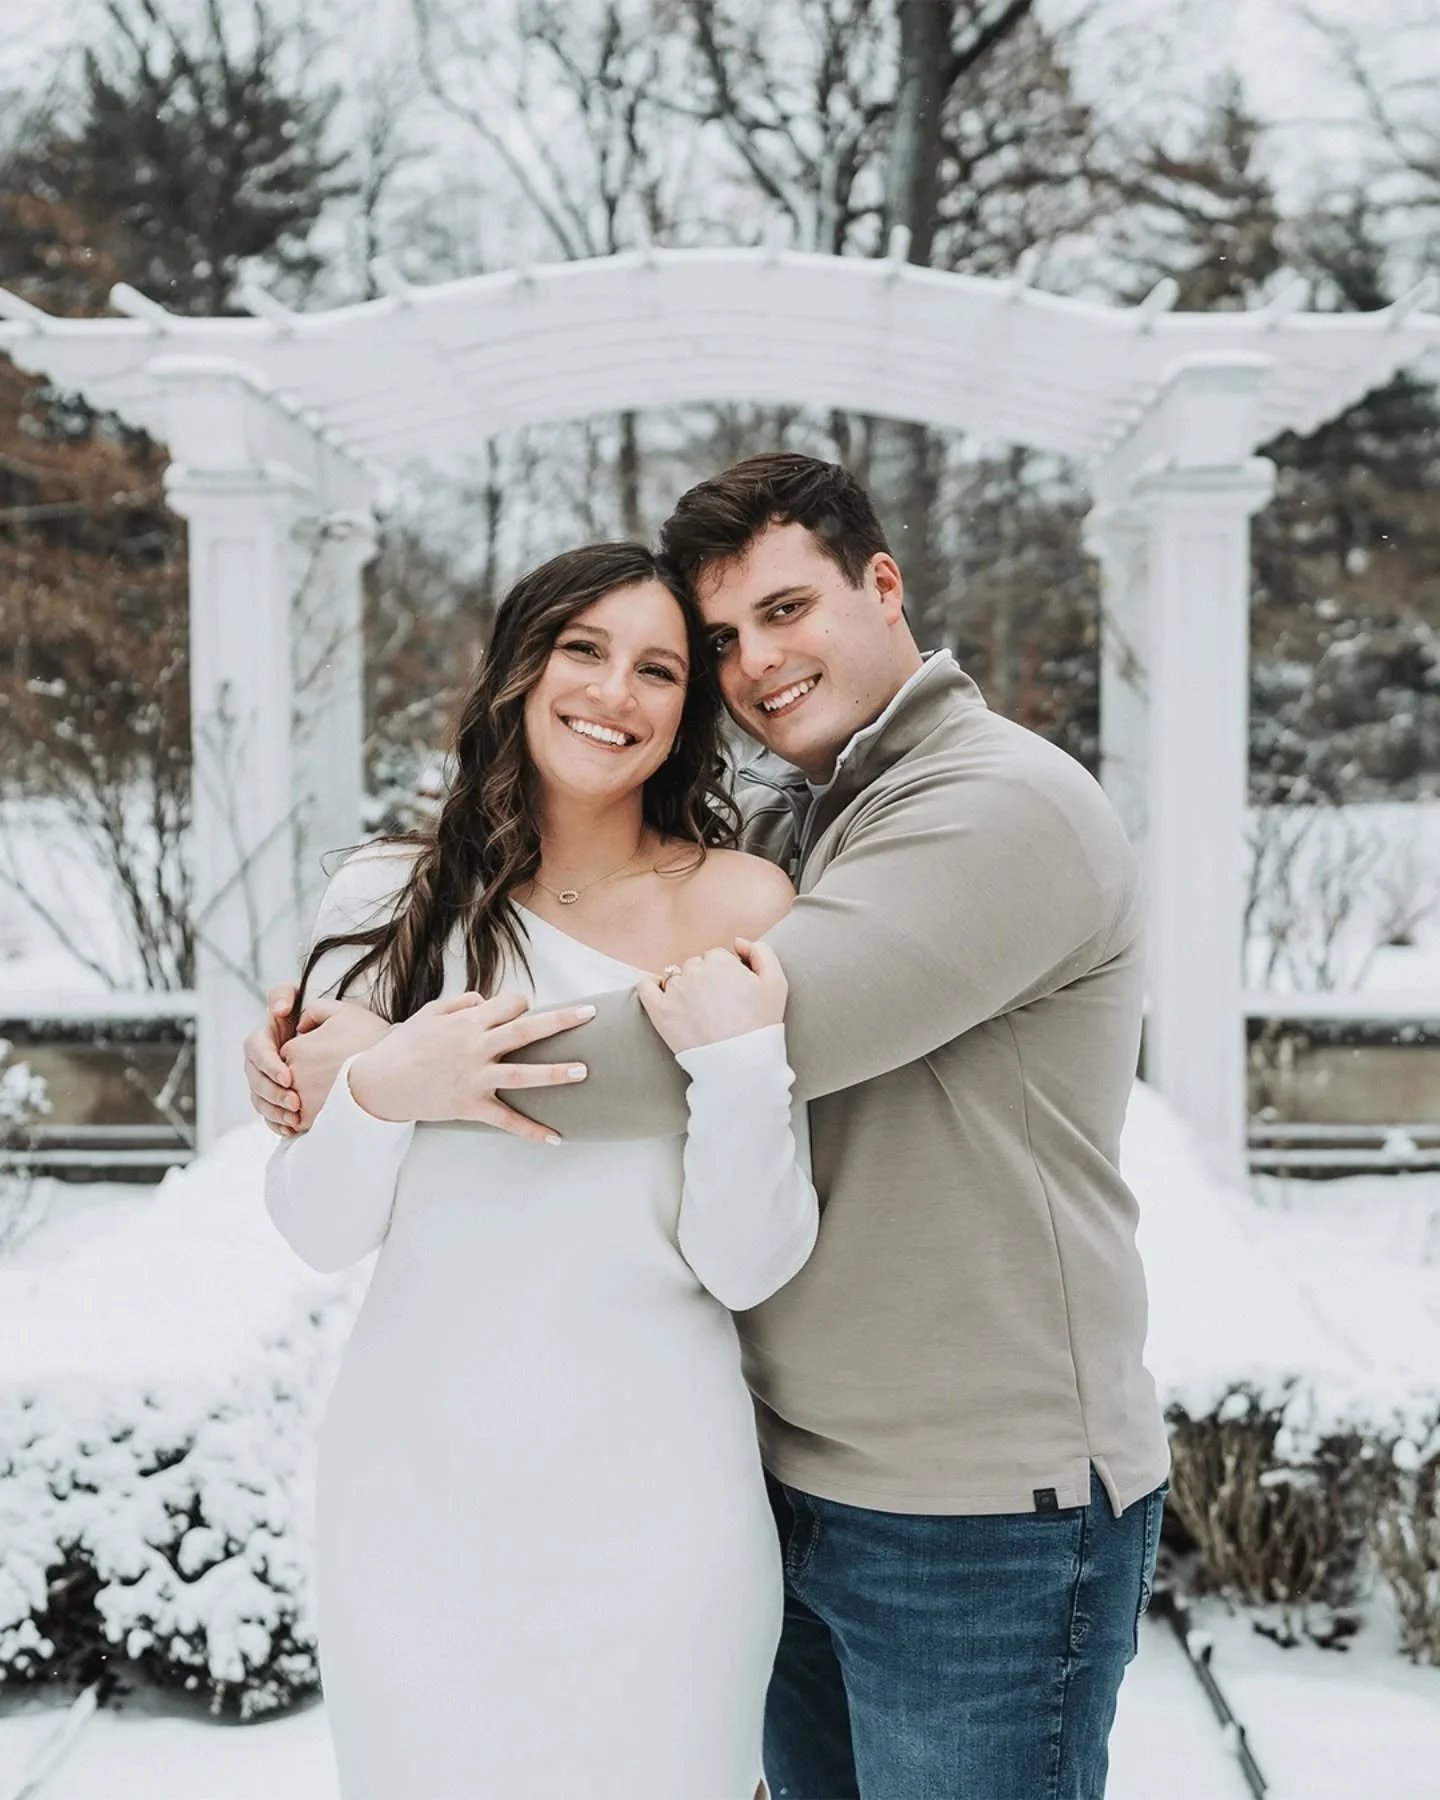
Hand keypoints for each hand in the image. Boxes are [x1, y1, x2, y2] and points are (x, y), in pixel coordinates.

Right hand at [244, 983, 300, 1135]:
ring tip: (296, 1119)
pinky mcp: (272, 1099)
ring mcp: (263, 1082)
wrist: (325, 1039)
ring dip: (275, 1112)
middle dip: (274, 1094)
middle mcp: (258, 1062)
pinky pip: (268, 1115)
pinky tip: (293, 1130)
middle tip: (296, 1103)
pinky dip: (278, 1124)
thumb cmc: (309, 1015)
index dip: (269, 1066)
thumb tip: (279, 1009)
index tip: (289, 1077)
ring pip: (260, 1101)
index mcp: (261, 1038)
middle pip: (256, 1081)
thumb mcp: (297, 997)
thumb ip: (284, 995)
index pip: (256, 1051)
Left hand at [282, 1001, 391, 1128]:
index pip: (289, 1053)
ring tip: (333, 1092)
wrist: (391, 1071)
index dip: (307, 1054)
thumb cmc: (370, 1041)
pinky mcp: (311, 1120)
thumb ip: (314, 1011)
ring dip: (308, 1097)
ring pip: (292, 1100)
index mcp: (295, 1049)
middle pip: (289, 1077)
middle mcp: (291, 1075)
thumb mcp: (342, 1011)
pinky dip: (311, 1116)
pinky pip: (299, 1120)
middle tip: (330, 1074)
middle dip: (306, 1076)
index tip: (325, 1056)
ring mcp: (299, 1099)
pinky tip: (330, 1107)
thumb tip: (300, 1025)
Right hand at [346, 991, 595, 1141]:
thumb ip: (462, 1002)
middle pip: (525, 1030)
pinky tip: (557, 1138)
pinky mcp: (470, 1106)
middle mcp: (475, 1048)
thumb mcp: (430, 1013)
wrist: (378, 1083)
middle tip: (591, 1015)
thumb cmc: (405, 1045)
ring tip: (584, 1070)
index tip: (525, 1010)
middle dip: (560, 1021)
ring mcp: (475, 1078)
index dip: (522, 1005)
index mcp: (468, 1022)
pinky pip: (506, 1120)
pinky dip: (532, 1130)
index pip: (510, 1004)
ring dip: (555, 1073)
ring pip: (522, 1074)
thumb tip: (488, 1000)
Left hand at [637, 938, 786, 1053]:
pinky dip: (649, 986)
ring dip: (683, 988)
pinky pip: (645, 987)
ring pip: (675, 978)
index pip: (716, 958)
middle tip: (715, 1006)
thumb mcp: (777, 983)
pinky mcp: (659, 1011)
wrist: (741, 1064)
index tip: (730, 994)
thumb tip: (737, 942)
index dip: (725, 975)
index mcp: (721, 961)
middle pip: (695, 966)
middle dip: (703, 981)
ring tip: (696, 1012)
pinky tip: (656, 992)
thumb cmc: (761, 1025)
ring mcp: (675, 991)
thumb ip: (761, 952)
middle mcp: (695, 971)